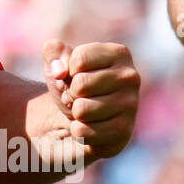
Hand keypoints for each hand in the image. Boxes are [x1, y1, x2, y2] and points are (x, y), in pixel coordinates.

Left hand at [35, 39, 139, 162]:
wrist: (81, 118)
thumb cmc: (72, 84)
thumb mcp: (58, 61)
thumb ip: (53, 51)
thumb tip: (59, 71)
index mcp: (119, 54)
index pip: (79, 59)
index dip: (67, 70)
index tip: (76, 75)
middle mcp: (130, 78)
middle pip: (80, 84)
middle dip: (71, 92)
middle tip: (79, 96)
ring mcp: (130, 105)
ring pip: (81, 109)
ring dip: (75, 112)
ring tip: (85, 110)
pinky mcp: (124, 132)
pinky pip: (83, 132)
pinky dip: (78, 130)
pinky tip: (90, 126)